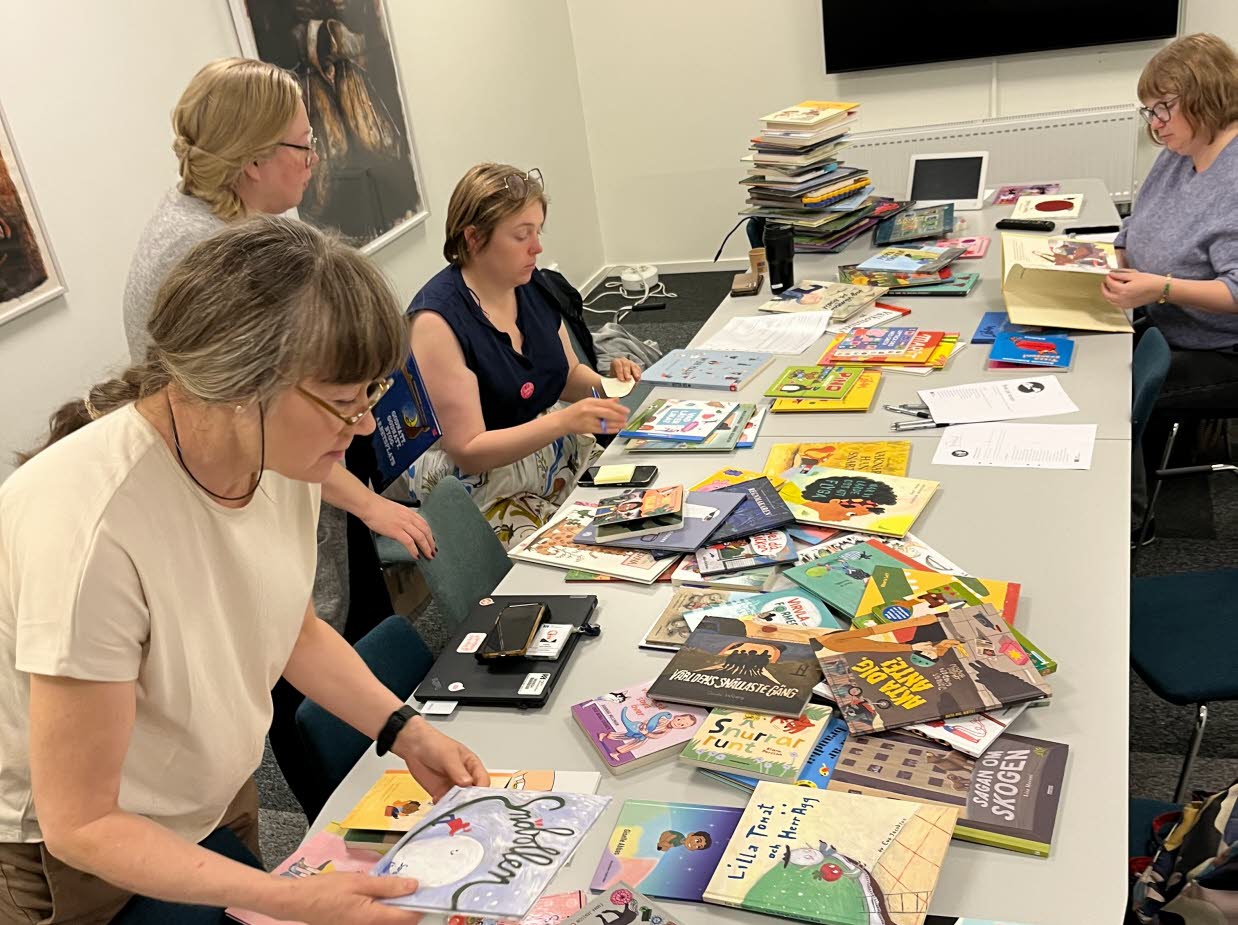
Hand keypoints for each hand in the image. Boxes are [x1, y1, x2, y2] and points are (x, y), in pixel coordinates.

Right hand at [273, 871, 423, 923]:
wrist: (299, 901)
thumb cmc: (327, 890)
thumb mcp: (360, 882)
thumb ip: (388, 886)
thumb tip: (414, 886)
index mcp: (373, 919)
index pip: (408, 918)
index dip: (421, 904)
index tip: (427, 890)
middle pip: (401, 923)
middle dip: (410, 907)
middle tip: (412, 887)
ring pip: (389, 923)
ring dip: (396, 909)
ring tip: (397, 890)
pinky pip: (377, 922)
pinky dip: (384, 912)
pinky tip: (381, 897)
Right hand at [360, 496, 435, 558]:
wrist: (369, 505)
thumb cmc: (378, 507)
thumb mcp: (396, 510)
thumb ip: (403, 518)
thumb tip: (405, 527)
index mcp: (409, 513)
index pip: (425, 524)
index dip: (430, 534)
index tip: (432, 541)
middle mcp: (408, 518)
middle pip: (425, 531)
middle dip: (431, 543)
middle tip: (433, 551)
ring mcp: (403, 524)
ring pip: (420, 537)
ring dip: (426, 548)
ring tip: (428, 555)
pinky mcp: (396, 531)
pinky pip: (409, 542)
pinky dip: (414, 550)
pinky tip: (416, 555)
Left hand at [394, 716, 488, 799]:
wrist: (414, 746)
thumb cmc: (435, 744)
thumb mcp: (449, 755)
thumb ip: (458, 770)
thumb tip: (467, 783)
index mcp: (472, 766)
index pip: (483, 781)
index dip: (482, 790)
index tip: (476, 797)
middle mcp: (465, 779)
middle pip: (473, 795)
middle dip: (470, 802)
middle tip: (464, 806)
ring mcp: (453, 787)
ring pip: (460, 802)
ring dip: (456, 807)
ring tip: (451, 808)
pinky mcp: (441, 794)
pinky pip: (446, 805)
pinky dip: (444, 808)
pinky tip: (439, 804)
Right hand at [558, 397, 628, 434]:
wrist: (563, 421)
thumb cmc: (576, 411)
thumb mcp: (589, 402)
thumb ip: (603, 402)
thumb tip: (617, 400)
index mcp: (590, 401)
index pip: (607, 404)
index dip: (618, 407)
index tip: (626, 410)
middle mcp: (589, 410)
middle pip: (607, 413)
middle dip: (619, 416)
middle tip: (626, 417)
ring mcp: (588, 420)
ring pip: (606, 422)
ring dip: (616, 424)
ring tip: (624, 424)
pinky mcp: (588, 429)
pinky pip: (602, 430)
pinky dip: (610, 430)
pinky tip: (616, 429)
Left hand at [608, 357, 642, 381]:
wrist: (619, 381)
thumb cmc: (614, 381)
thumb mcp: (611, 381)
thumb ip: (611, 383)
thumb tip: (611, 389)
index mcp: (615, 362)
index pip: (617, 364)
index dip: (619, 371)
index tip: (621, 379)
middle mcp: (623, 360)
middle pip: (625, 364)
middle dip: (627, 372)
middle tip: (628, 379)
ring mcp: (630, 363)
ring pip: (633, 366)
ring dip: (634, 372)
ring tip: (636, 379)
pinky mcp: (636, 367)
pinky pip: (638, 369)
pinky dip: (639, 374)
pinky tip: (638, 379)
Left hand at [1102, 268, 1166, 310]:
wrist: (1160, 289)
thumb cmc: (1149, 280)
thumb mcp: (1134, 275)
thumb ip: (1120, 275)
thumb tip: (1111, 274)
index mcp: (1123, 290)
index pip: (1110, 284)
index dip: (1108, 278)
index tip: (1108, 274)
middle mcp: (1122, 299)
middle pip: (1107, 294)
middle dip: (1104, 287)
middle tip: (1104, 282)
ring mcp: (1125, 304)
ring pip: (1110, 301)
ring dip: (1107, 294)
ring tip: (1108, 288)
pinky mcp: (1129, 306)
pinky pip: (1116, 305)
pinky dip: (1113, 300)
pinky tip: (1115, 295)